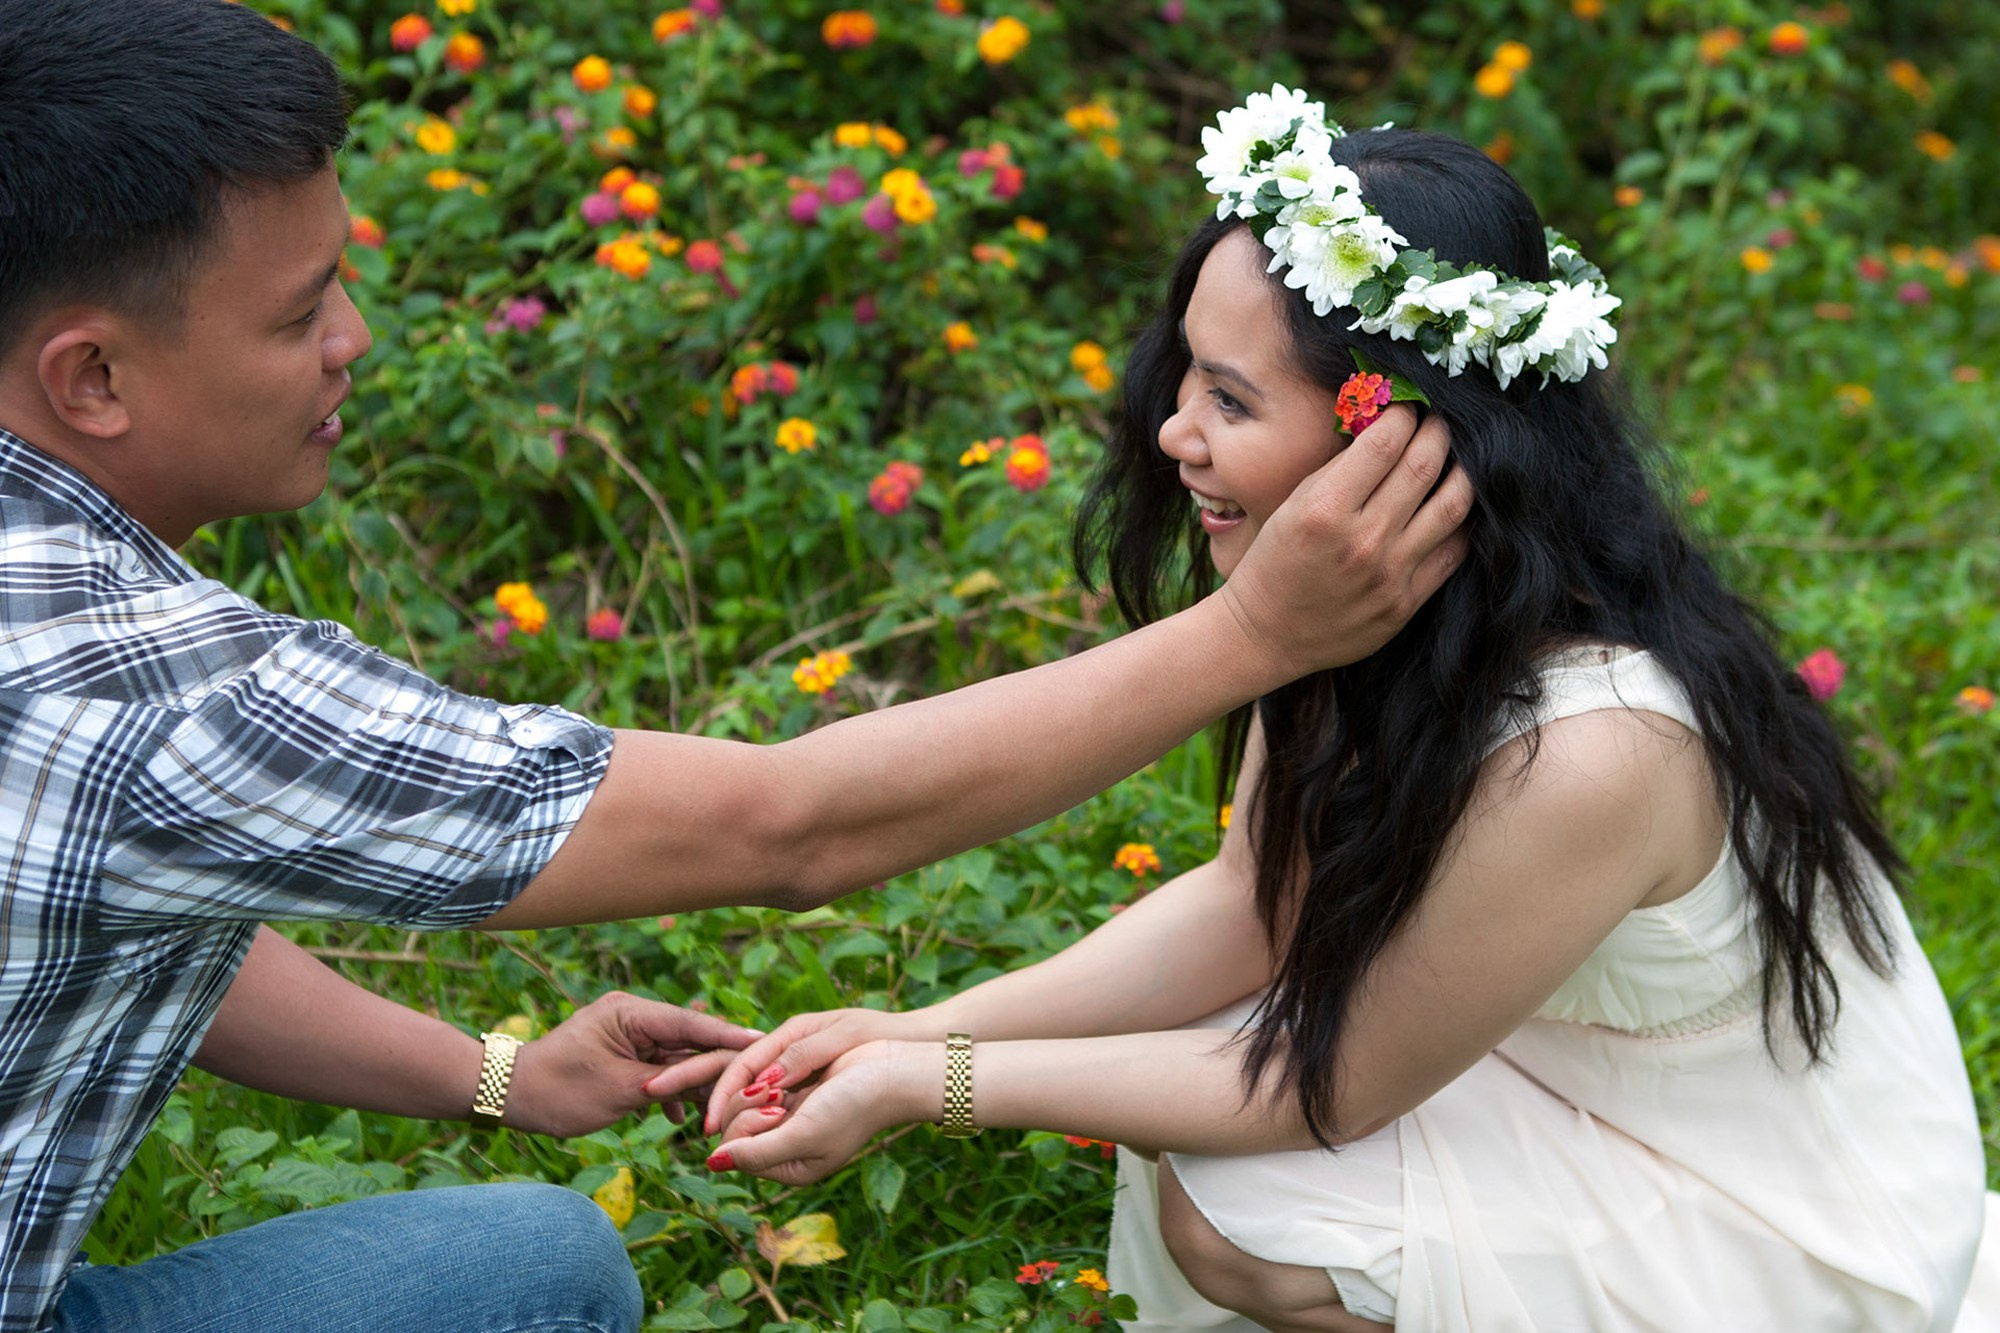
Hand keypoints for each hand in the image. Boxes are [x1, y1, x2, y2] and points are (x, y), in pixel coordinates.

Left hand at [502, 991, 760, 1137]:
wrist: (509, 1096)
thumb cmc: (559, 1091)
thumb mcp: (621, 1091)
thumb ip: (670, 1085)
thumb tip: (711, 1084)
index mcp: (631, 1013)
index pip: (691, 1024)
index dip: (729, 1036)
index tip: (763, 1042)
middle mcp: (632, 1016)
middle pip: (687, 1039)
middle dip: (713, 1064)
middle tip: (752, 1080)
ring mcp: (627, 1033)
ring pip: (675, 1055)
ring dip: (690, 1082)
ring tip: (717, 1107)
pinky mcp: (621, 1052)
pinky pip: (657, 1066)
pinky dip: (668, 1088)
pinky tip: (677, 1116)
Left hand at [710, 1040, 934, 1186]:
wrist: (891, 1074)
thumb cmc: (853, 1107)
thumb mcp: (804, 1134)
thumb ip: (757, 1152)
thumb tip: (712, 1162)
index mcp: (789, 1169)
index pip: (737, 1151)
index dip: (745, 1125)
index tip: (778, 1108)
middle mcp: (784, 1149)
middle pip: (734, 1129)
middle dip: (747, 1105)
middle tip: (779, 1092)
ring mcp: (789, 1121)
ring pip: (743, 1106)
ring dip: (755, 1089)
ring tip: (782, 1084)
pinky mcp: (795, 1096)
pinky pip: (760, 1089)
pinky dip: (766, 1079)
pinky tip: (785, 1077)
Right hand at [1221, 405, 1471, 677]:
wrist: (1265, 635)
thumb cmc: (1273, 563)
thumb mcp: (1292, 505)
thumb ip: (1339, 469)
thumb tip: (1385, 429)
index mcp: (1324, 509)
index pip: (1385, 442)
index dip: (1404, 414)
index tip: (1407, 407)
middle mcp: (1361, 540)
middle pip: (1423, 465)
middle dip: (1437, 432)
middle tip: (1438, 422)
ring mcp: (1389, 574)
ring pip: (1452, 505)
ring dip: (1462, 471)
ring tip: (1457, 459)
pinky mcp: (1405, 603)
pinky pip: (1453, 552)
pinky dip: (1460, 522)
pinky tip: (1452, 506)